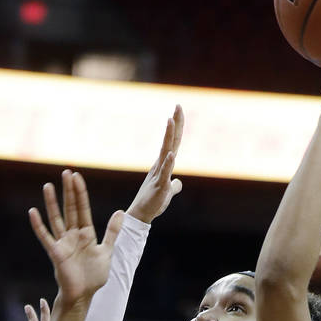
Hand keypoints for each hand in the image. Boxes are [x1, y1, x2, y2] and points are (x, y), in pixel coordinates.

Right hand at [29, 170, 123, 308]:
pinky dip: (38, 225)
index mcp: (86, 233)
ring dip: (51, 202)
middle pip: (70, 208)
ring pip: (56, 218)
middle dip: (68, 191)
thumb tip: (120, 212)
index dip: (80, 192)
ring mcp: (63, 243)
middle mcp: (73, 235)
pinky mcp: (56, 253)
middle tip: (66, 172)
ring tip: (48, 185)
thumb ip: (112, 232)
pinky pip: (45, 237)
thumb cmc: (94, 275)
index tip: (77, 176)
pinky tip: (33, 212)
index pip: (82, 208)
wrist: (85, 294)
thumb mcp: (107, 251)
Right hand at [126, 104, 184, 222]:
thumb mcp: (167, 193)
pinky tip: (171, 154)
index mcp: (164, 165)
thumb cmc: (152, 203)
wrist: (141, 215)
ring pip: (166, 152)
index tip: (178, 109)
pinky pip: (164, 173)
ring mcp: (159, 174)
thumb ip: (173, 186)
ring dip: (168, 136)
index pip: (173, 142)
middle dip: (175, 123)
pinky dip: (168, 163)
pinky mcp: (159, 186)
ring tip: (170, 120)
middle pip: (171, 141)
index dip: (177, 126)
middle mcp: (161, 166)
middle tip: (178, 105)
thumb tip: (179, 182)